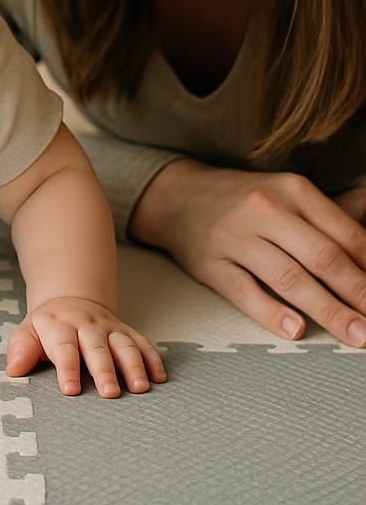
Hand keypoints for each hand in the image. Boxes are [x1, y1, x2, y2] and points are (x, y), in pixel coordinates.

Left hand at [7, 296, 165, 396]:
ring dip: (133, 365)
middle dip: (104, 370)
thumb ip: (21, 350)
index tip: (70, 390)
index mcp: (60, 326)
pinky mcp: (127, 332)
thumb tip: (14, 370)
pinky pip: (143, 343)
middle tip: (110, 393)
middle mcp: (87, 325)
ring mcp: (110, 328)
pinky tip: (160, 378)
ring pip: (124, 344)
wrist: (70, 300)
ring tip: (140, 388)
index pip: (63, 347)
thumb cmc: (48, 327)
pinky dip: (153, 359)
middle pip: (97, 347)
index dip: (67, 368)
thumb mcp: (27, 332)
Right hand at [131, 162, 365, 346]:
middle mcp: (263, 209)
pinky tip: (295, 330)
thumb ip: (336, 212)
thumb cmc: (244, 199)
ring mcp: (234, 237)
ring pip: (288, 277)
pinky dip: (271, 312)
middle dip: (359, 294)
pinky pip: (244, 291)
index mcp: (291, 190)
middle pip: (321, 258)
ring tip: (356, 335)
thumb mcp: (288, 192)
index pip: (345, 235)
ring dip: (327, 310)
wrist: (178, 196)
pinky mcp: (210, 264)